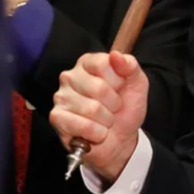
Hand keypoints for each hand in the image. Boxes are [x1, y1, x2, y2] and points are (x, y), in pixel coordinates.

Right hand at [49, 51, 148, 183]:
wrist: (121, 138)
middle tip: (113, 107)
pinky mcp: (56, 117)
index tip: (120, 88)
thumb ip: (130, 66)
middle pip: (98, 87)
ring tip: (104, 119)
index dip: (118, 81)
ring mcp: (61, 97)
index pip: (103, 64)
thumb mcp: (137, 83)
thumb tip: (116, 55)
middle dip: (113, 103)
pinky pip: (82, 125)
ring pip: (92, 109)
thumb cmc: (126, 107)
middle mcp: (70, 76)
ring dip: (106, 119)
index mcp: (88, 63)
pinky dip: (96, 132)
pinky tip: (95, 131)